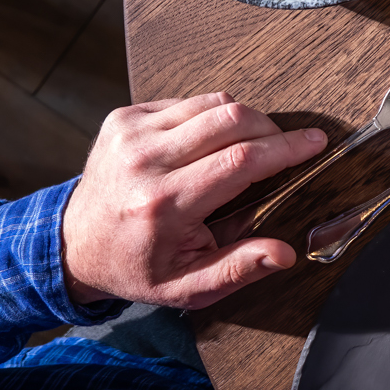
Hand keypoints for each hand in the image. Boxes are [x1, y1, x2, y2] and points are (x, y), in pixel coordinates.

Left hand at [61, 93, 329, 309]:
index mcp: (163, 205)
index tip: (315, 142)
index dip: (286, 148)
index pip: (241, 160)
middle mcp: (144, 162)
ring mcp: (130, 135)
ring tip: (247, 146)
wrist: (74, 244)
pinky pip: (188, 102)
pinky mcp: (123, 118)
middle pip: (231, 119)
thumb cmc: (136, 265)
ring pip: (213, 103)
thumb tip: (283, 255)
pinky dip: (210, 117)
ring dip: (243, 120)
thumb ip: (237, 270)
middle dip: (271, 129)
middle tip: (285, 147)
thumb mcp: (186, 287)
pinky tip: (206, 144)